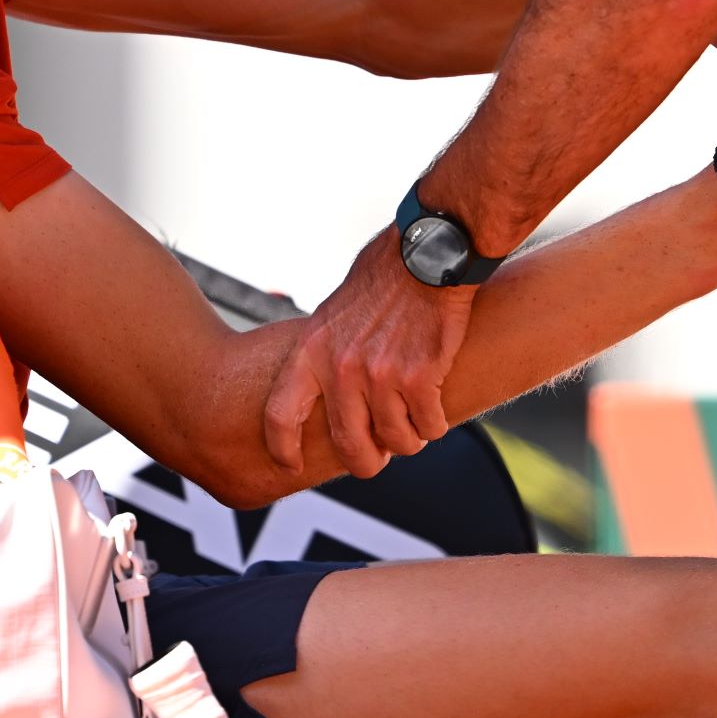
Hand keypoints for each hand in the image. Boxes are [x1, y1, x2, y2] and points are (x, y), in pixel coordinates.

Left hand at [261, 227, 476, 477]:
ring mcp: (381, 374)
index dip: (283, 447)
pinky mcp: (421, 376)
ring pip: (395, 440)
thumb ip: (328, 351)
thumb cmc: (386, 274)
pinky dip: (435, 424)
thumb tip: (328, 389)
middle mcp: (341, 368)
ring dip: (408, 440)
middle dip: (366, 462)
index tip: (291, 464)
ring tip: (414, 425)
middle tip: (378, 457)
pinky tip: (436, 411)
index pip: (281, 414)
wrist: (429, 253)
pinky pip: (429, 426)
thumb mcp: (336, 310)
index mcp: (312, 349)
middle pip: (349, 445)